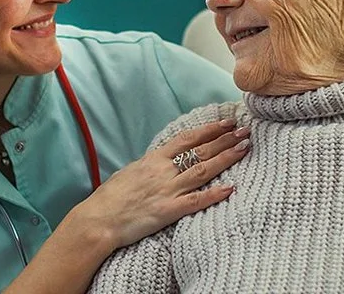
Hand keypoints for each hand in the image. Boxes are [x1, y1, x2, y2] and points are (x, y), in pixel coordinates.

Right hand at [67, 119, 250, 248]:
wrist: (98, 220)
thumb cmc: (110, 199)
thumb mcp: (130, 172)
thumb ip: (149, 166)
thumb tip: (161, 160)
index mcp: (153, 160)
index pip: (187, 139)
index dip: (209, 129)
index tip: (226, 122)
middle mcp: (163, 172)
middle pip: (200, 151)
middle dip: (225, 140)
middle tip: (245, 131)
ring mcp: (167, 191)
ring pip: (203, 170)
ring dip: (226, 158)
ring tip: (244, 148)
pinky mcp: (168, 211)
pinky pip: (196, 201)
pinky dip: (215, 194)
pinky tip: (232, 188)